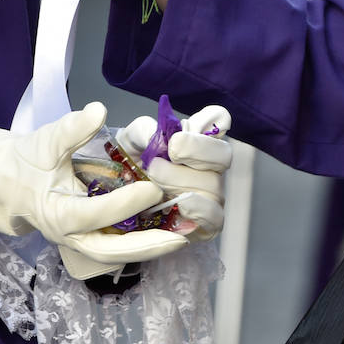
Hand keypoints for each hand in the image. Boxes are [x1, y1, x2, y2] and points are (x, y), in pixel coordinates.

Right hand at [0, 102, 187, 271]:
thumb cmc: (19, 162)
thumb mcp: (42, 142)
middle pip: (110, 250)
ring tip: (182, 237)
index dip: (124, 203)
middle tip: (181, 237)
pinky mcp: (87, 235)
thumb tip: (97, 110)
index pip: (93, 214)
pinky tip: (168, 229)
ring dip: (149, 247)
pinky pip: (117, 243)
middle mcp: (69, 234)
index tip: (152, 188)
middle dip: (146, 246)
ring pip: (116, 252)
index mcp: (55, 214)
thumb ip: (69, 129)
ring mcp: (78, 239)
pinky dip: (141, 239)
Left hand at [117, 105, 232, 241]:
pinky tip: (182, 204)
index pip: (218, 120)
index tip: (182, 130)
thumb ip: (143, 131)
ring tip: (154, 181)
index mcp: (193, 140)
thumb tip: (156, 133)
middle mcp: (208, 166)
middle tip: (163, 156)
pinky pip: (215, 216)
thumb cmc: (129, 173)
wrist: (120, 212)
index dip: (213, 119)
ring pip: (213, 184)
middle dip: (195, 150)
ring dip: (182, 181)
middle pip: (223, 153)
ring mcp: (211, 195)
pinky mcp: (208, 224)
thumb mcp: (128, 146)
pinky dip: (200, 208)